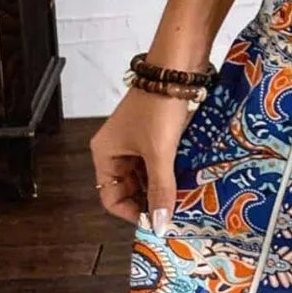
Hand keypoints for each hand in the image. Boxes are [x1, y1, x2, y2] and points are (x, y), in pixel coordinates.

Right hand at [89, 86, 191, 230]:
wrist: (176, 68)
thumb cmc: (159, 108)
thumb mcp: (160, 152)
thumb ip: (161, 189)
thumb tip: (161, 224)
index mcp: (105, 153)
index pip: (110, 196)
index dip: (131, 212)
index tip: (157, 221)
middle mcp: (116, 148)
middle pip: (128, 187)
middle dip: (149, 200)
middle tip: (174, 212)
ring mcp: (135, 139)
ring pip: (146, 174)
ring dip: (162, 185)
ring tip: (183, 198)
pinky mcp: (154, 131)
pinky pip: (158, 160)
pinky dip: (170, 170)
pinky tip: (186, 178)